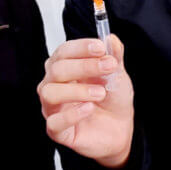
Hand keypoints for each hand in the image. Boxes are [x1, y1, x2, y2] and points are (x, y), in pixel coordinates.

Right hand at [38, 35, 133, 167]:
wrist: (120, 128)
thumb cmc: (112, 100)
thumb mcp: (117, 74)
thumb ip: (114, 56)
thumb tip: (110, 39)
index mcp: (65, 68)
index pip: (63, 51)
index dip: (81, 47)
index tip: (101, 47)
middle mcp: (54, 85)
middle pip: (56, 69)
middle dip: (84, 66)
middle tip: (108, 67)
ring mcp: (53, 108)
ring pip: (50, 93)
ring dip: (77, 90)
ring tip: (100, 93)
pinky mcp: (57, 130)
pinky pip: (54, 122)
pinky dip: (72, 114)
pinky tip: (89, 109)